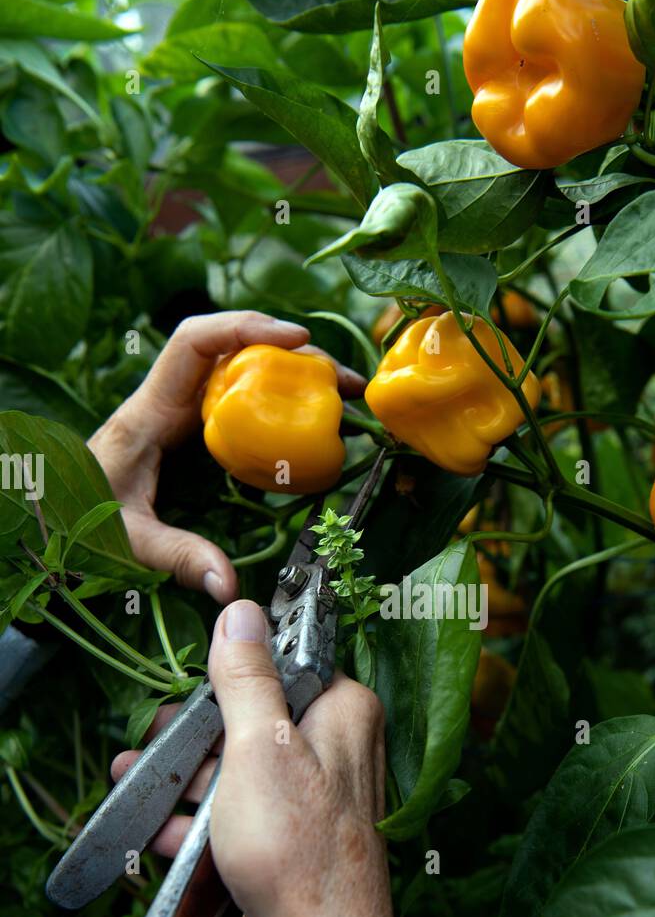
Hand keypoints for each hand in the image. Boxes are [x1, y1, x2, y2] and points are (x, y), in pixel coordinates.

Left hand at [89, 311, 365, 604]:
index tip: (297, 341)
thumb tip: (230, 586)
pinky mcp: (189, 431)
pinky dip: (274, 401)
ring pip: (237, 372)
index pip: (194, 343)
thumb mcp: (129, 539)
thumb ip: (177, 557)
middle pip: (229, 349)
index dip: (245, 329)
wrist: (50, 516)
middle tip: (341, 379)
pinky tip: (306, 419)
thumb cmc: (80, 519)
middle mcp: (166, 401)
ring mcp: (179, 413)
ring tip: (339, 393)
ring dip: (288, 374)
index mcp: (148, 411)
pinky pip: (235, 401)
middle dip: (288, 352)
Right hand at [111, 600, 432, 916]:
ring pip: (242, 772)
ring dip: (188, 782)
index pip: (286, 665)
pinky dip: (202, 824)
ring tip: (137, 786)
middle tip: (153, 749)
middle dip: (196, 739)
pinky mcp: (294, 841)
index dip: (230, 678)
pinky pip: (241, 817)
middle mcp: (339, 750)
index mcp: (344, 711)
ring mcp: (316, 799)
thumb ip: (247, 677)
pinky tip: (163, 835)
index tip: (188, 696)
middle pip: (253, 721)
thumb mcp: (258, 744)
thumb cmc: (295, 844)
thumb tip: (243, 613)